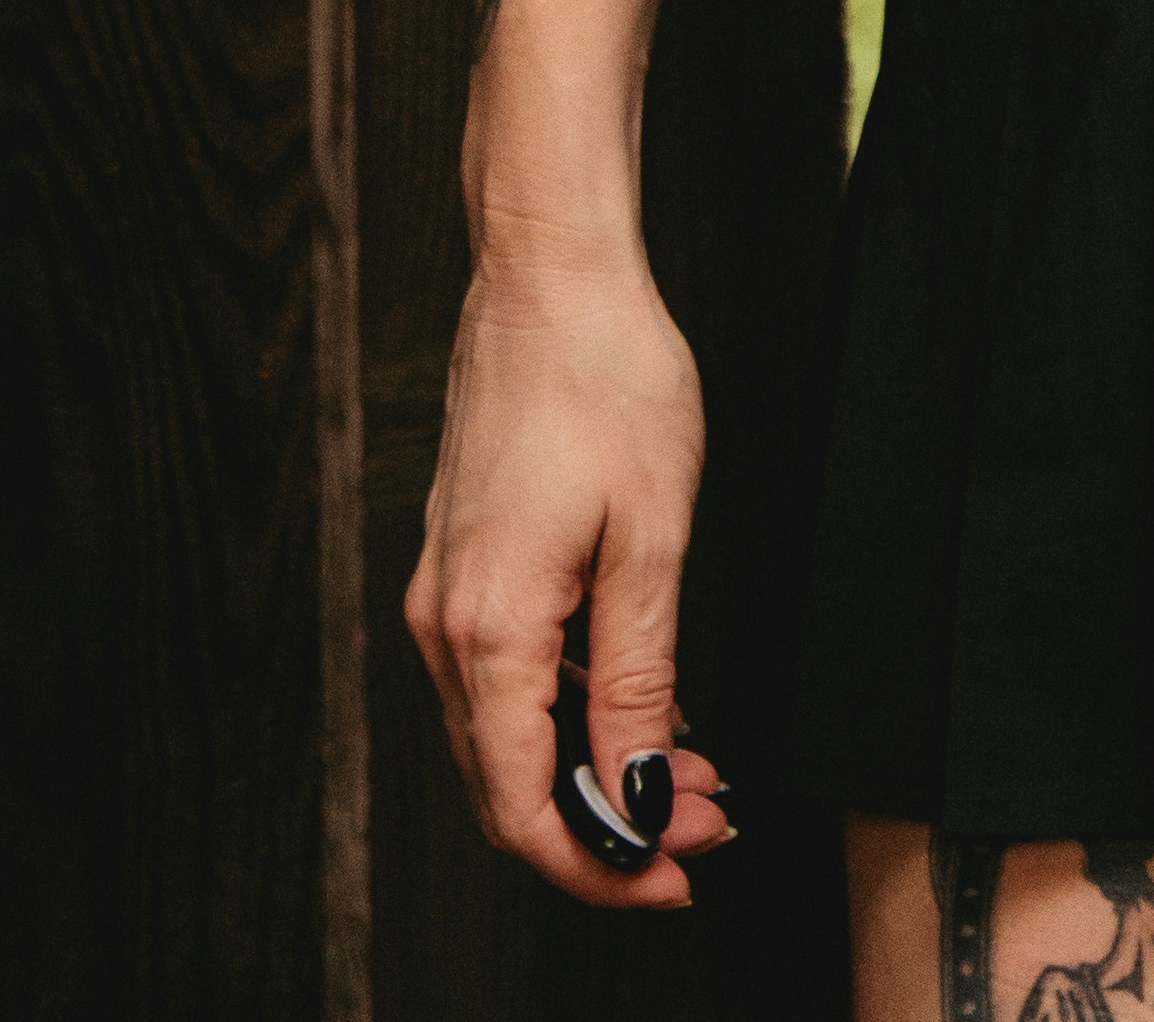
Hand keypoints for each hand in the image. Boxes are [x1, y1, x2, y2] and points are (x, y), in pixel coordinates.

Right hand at [406, 260, 732, 908]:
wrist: (552, 275)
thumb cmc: (608, 380)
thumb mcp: (652, 539)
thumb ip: (637, 682)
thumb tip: (640, 796)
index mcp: (486, 631)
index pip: (523, 809)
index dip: (601, 866)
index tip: (677, 878)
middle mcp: (446, 626)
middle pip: (511, 785)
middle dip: (610, 826)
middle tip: (708, 825)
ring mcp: (447, 594)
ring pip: (509, 735)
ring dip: (595, 769)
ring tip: (696, 770)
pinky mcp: (465, 565)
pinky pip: (508, 678)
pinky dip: (570, 712)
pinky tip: (640, 705)